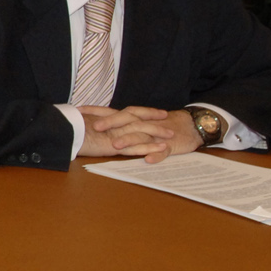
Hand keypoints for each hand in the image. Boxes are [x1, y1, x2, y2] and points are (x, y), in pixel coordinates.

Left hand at [78, 106, 197, 161]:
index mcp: (133, 118)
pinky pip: (164, 152)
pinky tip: (148, 160)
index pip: (112, 111)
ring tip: (116, 146)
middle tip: (95, 127)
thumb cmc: (160, 125)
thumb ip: (119, 123)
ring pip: (142, 136)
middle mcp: (143, 124)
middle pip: (126, 120)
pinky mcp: (171, 145)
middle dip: (111, 123)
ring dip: (129, 140)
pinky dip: (157, 155)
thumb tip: (93, 124)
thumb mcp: (138, 123)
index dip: (96, 110)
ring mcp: (157, 134)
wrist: (191, 126)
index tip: (78, 111)